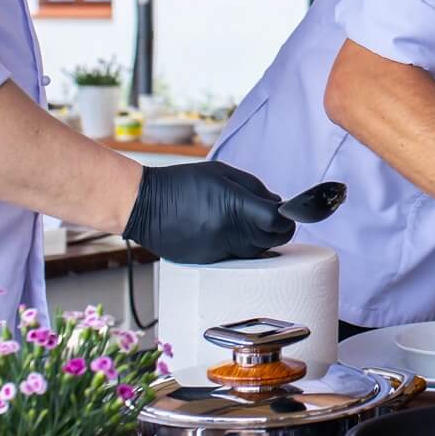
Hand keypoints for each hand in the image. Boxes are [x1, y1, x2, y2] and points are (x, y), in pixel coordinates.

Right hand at [122, 161, 296, 263]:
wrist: (144, 205)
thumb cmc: (183, 183)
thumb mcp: (223, 173)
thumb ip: (255, 188)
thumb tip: (277, 204)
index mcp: (234, 207)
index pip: (278, 220)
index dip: (290, 215)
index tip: (290, 210)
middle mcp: (229, 233)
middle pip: (274, 239)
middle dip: (281, 228)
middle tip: (275, 216)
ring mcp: (219, 251)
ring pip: (258, 251)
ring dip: (263, 238)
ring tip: (250, 222)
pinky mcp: (210, 261)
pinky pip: (238, 257)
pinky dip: (242, 246)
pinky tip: (230, 231)